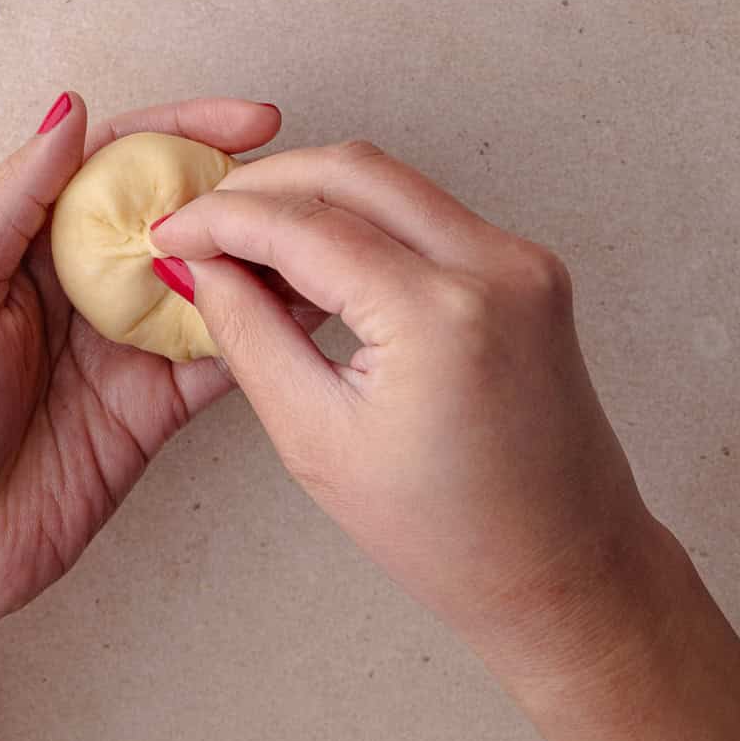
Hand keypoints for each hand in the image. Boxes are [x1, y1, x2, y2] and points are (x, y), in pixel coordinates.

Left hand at [0, 93, 281, 637]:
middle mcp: (88, 280)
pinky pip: (222, 358)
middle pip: (178, 214)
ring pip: (212, 282)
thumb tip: (71, 110)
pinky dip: (265, 333)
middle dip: (240, 189)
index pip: (120, 162)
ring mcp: (128, 343)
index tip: (251, 119)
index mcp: (34, 239)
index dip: (185, 130)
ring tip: (319, 238)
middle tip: (301, 180)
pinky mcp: (156, 407)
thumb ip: (14, 200)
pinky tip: (307, 309)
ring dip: (262, 258)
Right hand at [152, 142, 739, 740]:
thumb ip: (248, 333)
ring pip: (390, 178)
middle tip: (204, 218)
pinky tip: (314, 251)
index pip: (305, 225)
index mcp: (441, 316)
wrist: (567, 570)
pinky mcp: (527, 265)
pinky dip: (360, 214)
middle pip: (350, 170)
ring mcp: (521, 258)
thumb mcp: (316, 440)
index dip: (223, 217)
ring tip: (248, 236)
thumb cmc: (447, 535)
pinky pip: (425, 209)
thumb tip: (199, 262)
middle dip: (264, 183)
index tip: (172, 230)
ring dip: (311, 192)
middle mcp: (494, 265)